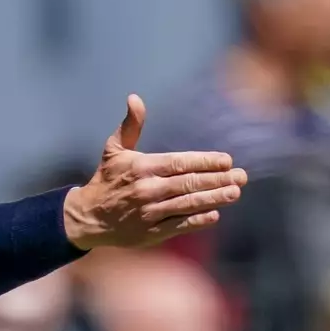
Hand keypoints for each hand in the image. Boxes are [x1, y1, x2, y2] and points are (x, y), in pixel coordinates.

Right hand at [62, 95, 245, 250]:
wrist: (87, 217)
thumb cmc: (106, 180)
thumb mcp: (114, 150)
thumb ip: (130, 125)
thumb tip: (134, 98)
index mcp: (142, 167)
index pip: (179, 163)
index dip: (204, 161)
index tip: (227, 160)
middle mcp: (147, 190)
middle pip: (188, 184)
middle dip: (218, 180)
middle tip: (242, 177)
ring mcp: (149, 212)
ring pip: (187, 204)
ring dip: (214, 199)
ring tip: (235, 193)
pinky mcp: (150, 232)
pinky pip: (179, 225)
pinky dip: (197, 221)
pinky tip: (215, 215)